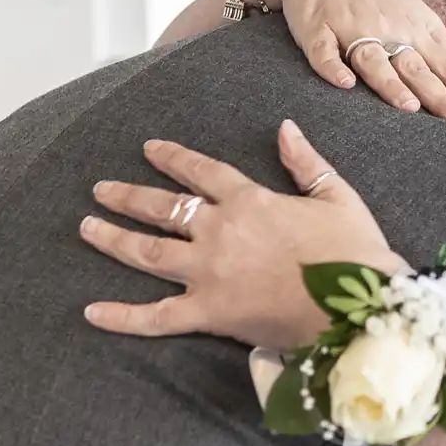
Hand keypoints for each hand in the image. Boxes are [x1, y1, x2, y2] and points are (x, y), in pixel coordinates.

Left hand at [82, 121, 405, 350]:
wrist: (359, 304)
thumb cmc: (355, 252)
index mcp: (249, 200)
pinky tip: (91, 312)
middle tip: (99, 190)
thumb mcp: (337, 197)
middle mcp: (220, 230)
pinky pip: (157, 316)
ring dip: (113, 238)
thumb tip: (286, 128)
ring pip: (148, 251)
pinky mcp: (209, 312)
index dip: (172, 158)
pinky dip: (122, 317)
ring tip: (87, 228)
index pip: (200, 171)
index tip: (149, 149)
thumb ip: (306, 163)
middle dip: (126, 197)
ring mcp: (209, 272)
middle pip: (162, 208)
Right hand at [263, 0, 445, 122]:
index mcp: (416, 28)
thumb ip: (438, 50)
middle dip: (439, 96)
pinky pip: (323, 51)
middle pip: (416, 67)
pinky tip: (343, 83)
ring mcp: (350, 29)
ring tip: (409, 107)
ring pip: (373, 60)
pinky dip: (332, 67)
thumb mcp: (415, 16)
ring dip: (390, 83)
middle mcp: (388, 29)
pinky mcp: (316, 28)